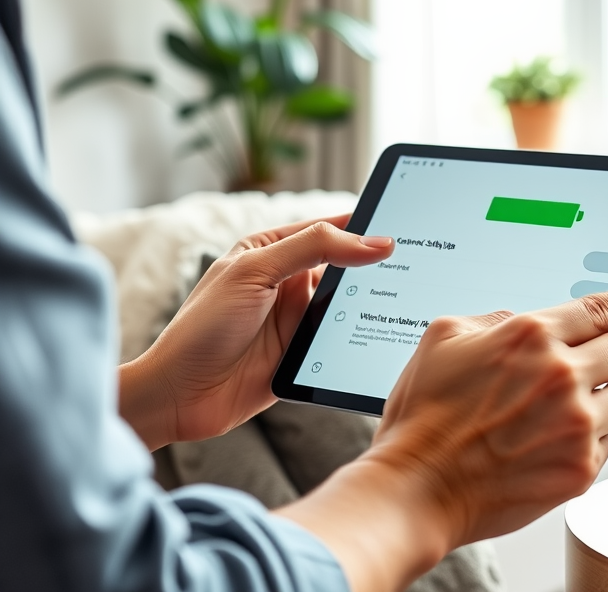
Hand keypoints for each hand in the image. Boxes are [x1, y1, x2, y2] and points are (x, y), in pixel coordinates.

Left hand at [119, 215, 393, 448]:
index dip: (362, 225)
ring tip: (408, 297)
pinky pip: (342, 340)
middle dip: (374, 266)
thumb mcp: (256, 271)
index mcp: (270, 250)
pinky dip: (361, 337)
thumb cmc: (202, 327)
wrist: (179, 397)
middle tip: (416, 261)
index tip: (401, 223)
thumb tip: (373, 241)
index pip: (326, 228)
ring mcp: (295, 319)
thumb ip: (313, 248)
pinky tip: (383, 334)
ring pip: (347, 304)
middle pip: (343, 266)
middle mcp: (286, 282)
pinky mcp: (304, 355)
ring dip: (370, 303)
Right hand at [277, 279, 607, 591]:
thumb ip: (489, 319)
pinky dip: (595, 436)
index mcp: (530, 335)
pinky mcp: (579, 469)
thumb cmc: (424, 417)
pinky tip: (569, 437)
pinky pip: (607, 443)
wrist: (418, 488)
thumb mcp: (443, 338)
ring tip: (604, 393)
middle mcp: (561, 375)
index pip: (602, 307)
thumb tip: (516, 320)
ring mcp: (576, 424)